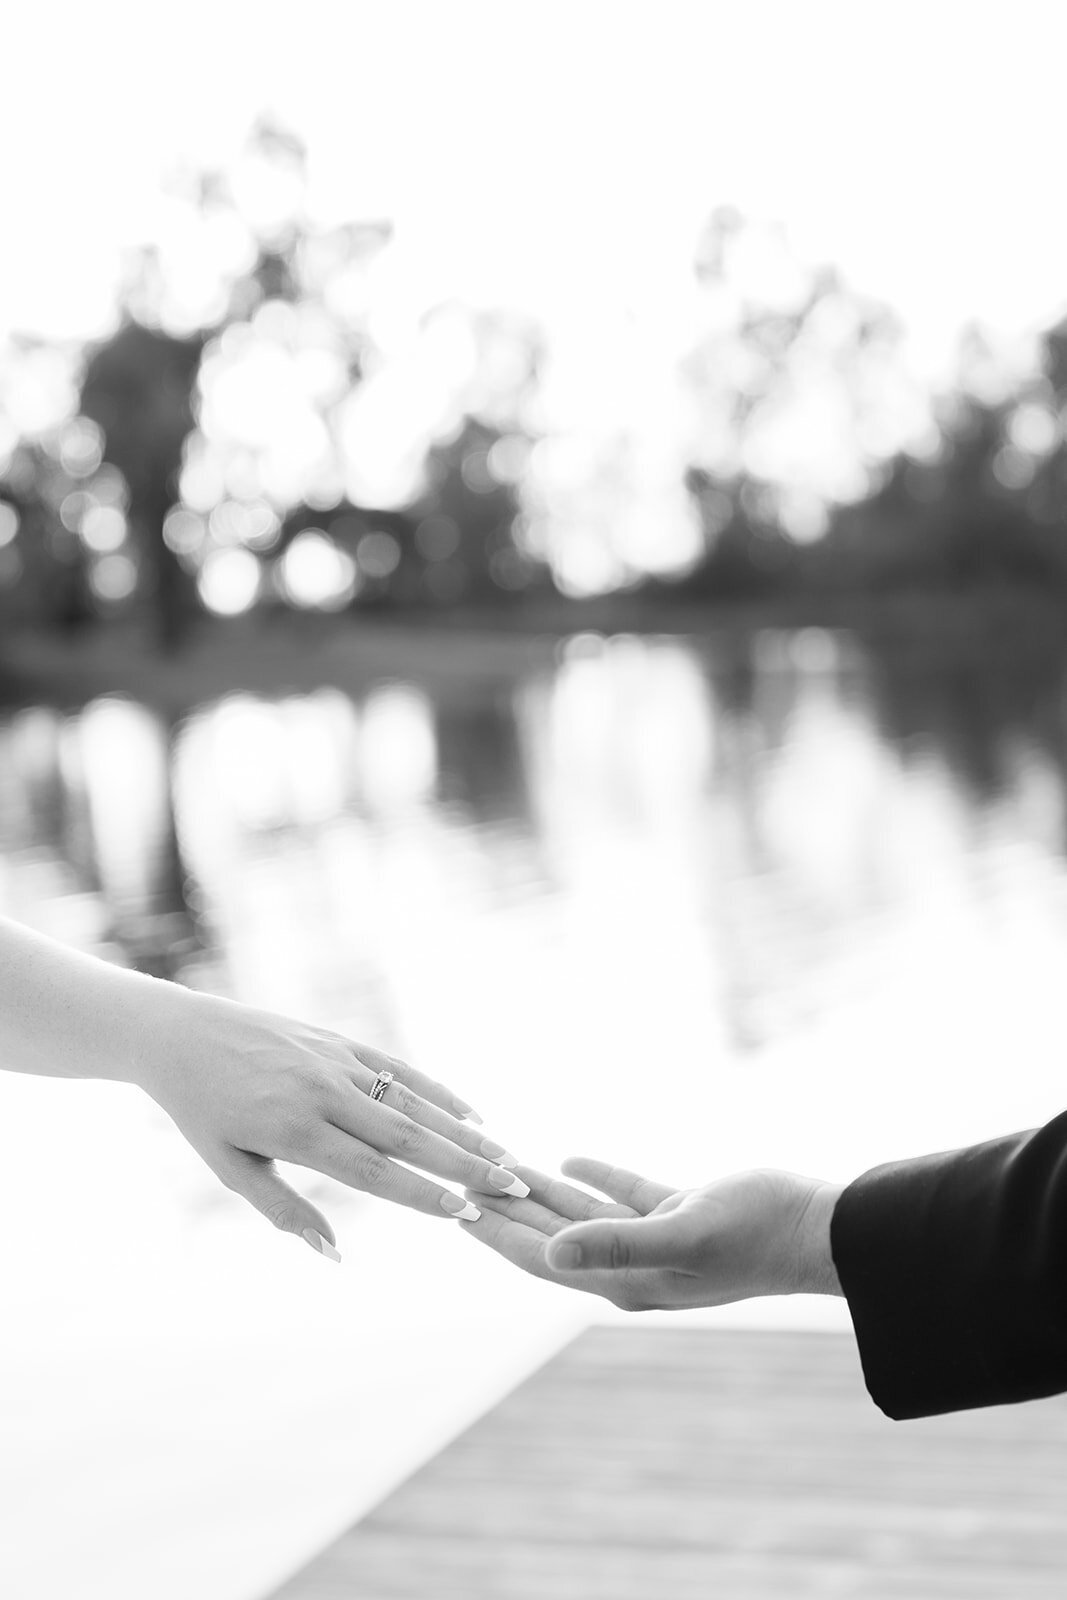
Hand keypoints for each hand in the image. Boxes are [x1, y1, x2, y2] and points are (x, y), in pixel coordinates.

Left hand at [130, 986, 527, 1257]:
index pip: (372, 1170)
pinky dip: (438, 1091)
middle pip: (406, 1134)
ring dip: (462, 1130)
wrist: (184, 1036)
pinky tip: (471, 1114)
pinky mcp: (341, 1041)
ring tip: (505, 1155)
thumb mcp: (230, 1170)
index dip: (421, 1194)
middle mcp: (324, 1093)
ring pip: (412, 1100)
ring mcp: (337, 1061)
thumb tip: (334, 1255)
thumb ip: (284, 1211)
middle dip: (463, 1164)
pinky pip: (399, 1068)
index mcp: (295, 1131)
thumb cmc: (203, 1114)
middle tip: (513, 1184)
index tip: (467, 1213)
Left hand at [461, 1158, 842, 1308]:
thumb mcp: (683, 1235)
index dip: (498, 1233)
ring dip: (542, 1190)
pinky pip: (622, 1195)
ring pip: (582, 1212)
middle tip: (463, 1177)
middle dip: (507, 1209)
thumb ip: (616, 1244)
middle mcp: (632, 1265)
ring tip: (501, 1164)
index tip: (455, 1210)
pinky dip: (594, 1178)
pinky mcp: (680, 1215)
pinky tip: (569, 1160)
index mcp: (624, 1278)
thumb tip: (550, 1249)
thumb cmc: (756, 1237)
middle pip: (551, 1233)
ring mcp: (656, 1241)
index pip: (542, 1255)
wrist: (820, 1229)